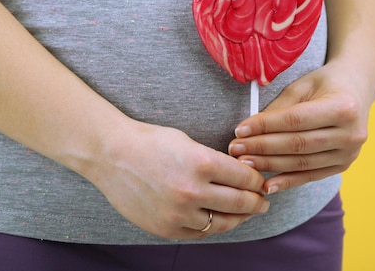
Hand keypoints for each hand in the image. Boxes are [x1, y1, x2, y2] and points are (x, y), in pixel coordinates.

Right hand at [88, 120, 269, 239]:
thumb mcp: (188, 142)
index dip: (258, 180)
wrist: (111, 154)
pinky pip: (199, 233)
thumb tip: (243, 176)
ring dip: (239, 218)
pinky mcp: (165, 228)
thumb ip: (216, 161)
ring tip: (246, 213)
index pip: (245, 178)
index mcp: (201, 162)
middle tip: (263, 200)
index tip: (262, 181)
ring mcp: (178, 213)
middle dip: (257, 202)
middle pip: (240, 202)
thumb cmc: (150, 142)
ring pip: (223, 222)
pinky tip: (219, 219)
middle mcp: (192, 190)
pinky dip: (213, 227)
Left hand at [228, 60, 373, 194]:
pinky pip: (310, 175)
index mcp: (343, 107)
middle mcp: (351, 133)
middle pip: (297, 144)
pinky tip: (267, 184)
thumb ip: (280, 107)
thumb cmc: (327, 83)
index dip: (265, 126)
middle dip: (262, 147)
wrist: (357, 89)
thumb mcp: (303, 85)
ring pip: (301, 163)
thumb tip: (250, 128)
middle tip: (236, 148)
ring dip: (270, 164)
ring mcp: (349, 153)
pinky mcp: (343, 165)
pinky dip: (287, 181)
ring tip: (244, 163)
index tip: (240, 130)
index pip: (294, 120)